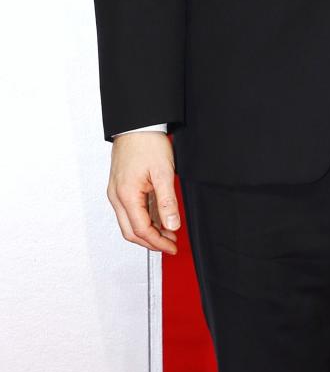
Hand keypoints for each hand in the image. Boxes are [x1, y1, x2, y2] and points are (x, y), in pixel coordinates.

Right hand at [107, 131, 179, 253]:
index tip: (172, 246)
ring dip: (147, 231)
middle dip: (151, 242)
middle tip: (170, 244)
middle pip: (131, 231)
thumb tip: (172, 225)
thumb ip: (167, 203)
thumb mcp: (164, 173)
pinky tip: (158, 220)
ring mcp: (116, 192)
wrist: (136, 125)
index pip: (141, 230)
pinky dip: (143, 220)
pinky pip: (129, 211)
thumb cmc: (147, 144)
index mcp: (126, 195)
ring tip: (168, 232)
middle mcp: (116, 196)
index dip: (158, 242)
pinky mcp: (119, 188)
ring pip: (128, 223)